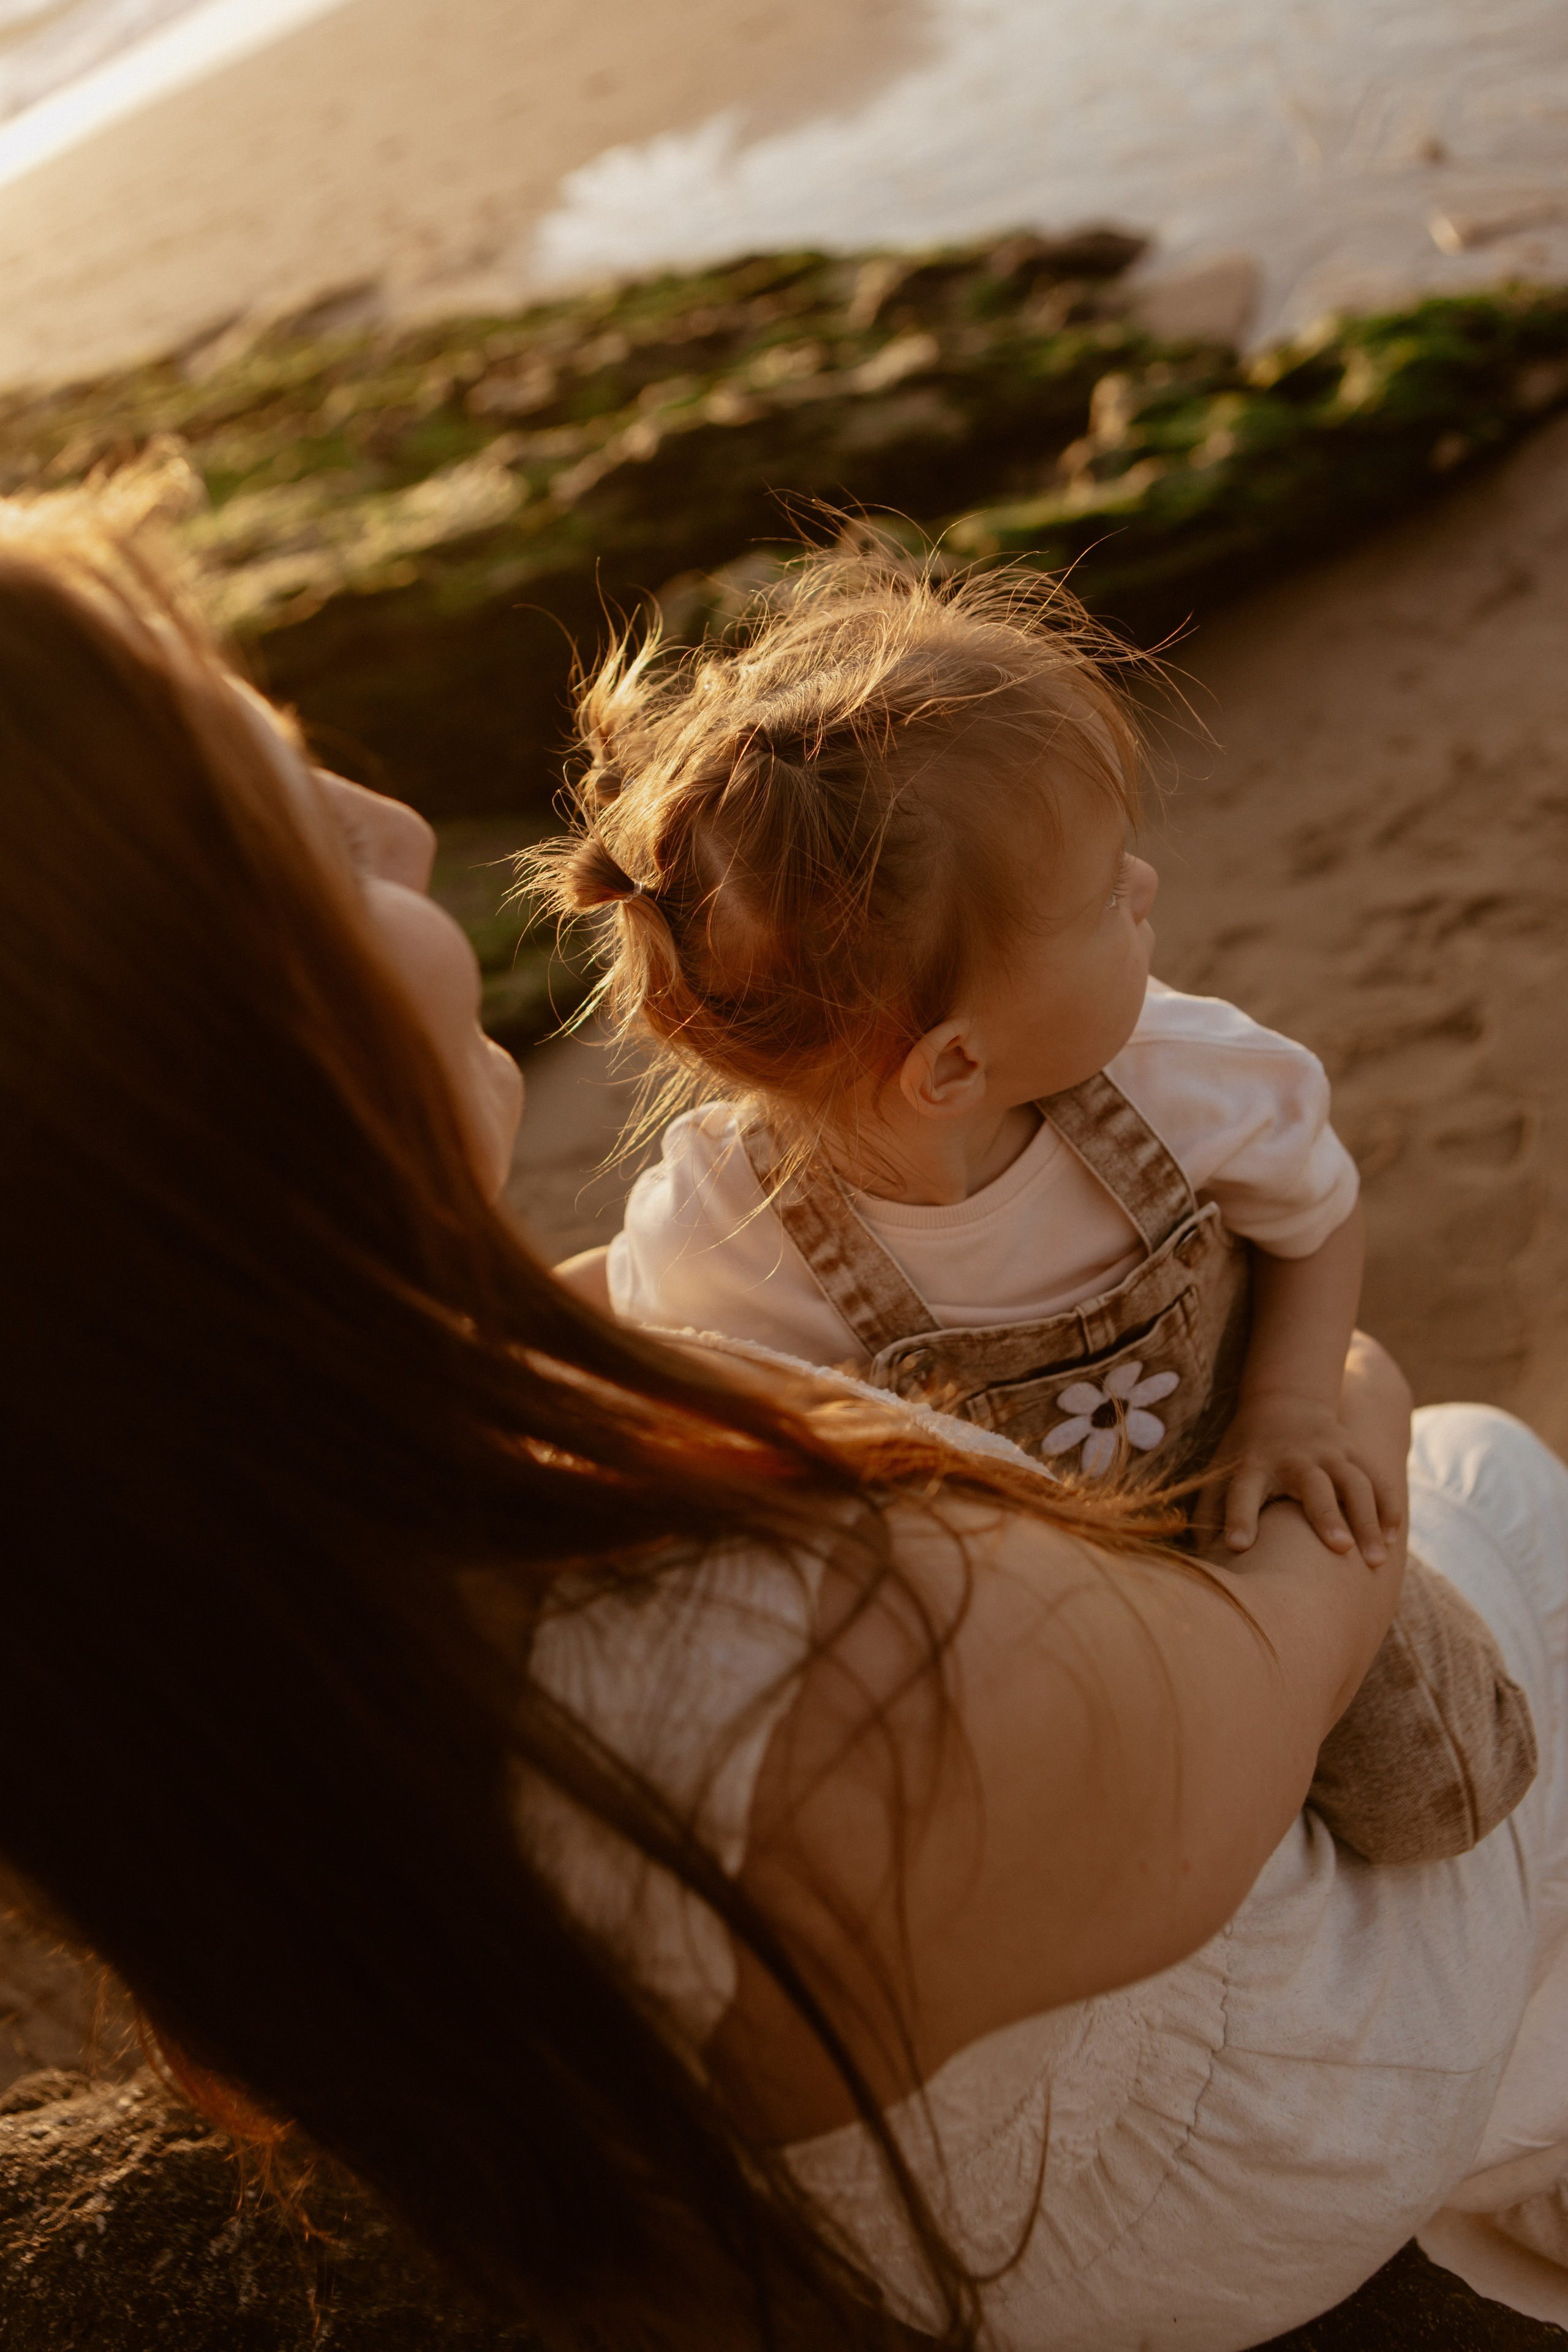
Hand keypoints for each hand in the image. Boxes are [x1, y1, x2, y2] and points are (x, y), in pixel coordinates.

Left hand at [1202, 1379, 1403, 1562]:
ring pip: (1356, 1484)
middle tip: (1340, 1549)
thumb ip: (1210, 1509)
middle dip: (1327, 1516)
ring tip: (1375, 1560)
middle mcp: (1295, 1459)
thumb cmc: (1247, 1449)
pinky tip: (1392, 1537)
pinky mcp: (1355, 1451)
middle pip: (1314, 1487)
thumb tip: (1198, 1555)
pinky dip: (1388, 1506)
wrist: (1284, 1400)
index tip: (1238, 1546)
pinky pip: (1378, 1478)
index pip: (1243, 1492)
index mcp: (1254, 1466)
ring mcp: (1330, 1453)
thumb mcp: (1220, 1470)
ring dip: (1369, 1521)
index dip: (1239, 1517)